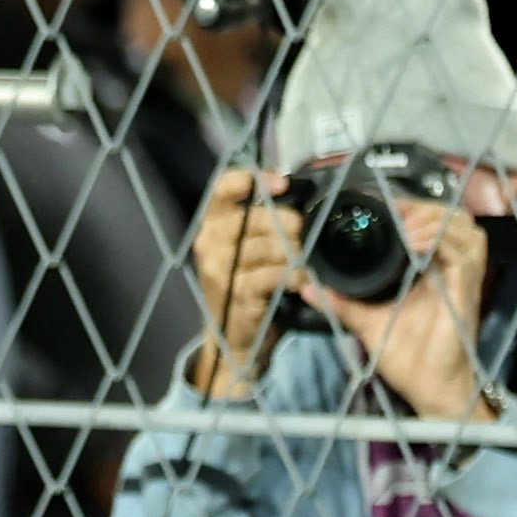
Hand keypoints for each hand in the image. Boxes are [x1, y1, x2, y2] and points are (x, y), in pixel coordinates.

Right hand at [187, 168, 307, 398]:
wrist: (234, 337)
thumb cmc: (245, 284)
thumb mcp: (246, 248)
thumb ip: (262, 221)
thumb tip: (298, 193)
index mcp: (211, 223)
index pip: (222, 188)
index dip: (251, 179)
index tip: (281, 183)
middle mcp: (208, 242)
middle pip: (252, 217)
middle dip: (287, 222)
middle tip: (306, 232)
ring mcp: (219, 269)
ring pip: (267, 246)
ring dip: (295, 252)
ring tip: (308, 259)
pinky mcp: (235, 293)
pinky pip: (273, 275)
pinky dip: (294, 276)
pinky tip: (303, 280)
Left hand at [301, 200, 492, 421]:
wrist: (429, 390)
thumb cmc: (407, 358)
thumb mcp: (367, 322)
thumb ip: (342, 302)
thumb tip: (309, 288)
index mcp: (433, 272)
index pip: (438, 223)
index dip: (417, 207)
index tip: (388, 206)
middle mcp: (451, 272)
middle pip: (456, 219)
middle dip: (427, 209)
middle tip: (399, 215)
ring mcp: (461, 283)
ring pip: (467, 231)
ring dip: (435, 222)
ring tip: (407, 231)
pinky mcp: (465, 296)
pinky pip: (463, 258)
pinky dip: (440, 244)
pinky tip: (414, 247)